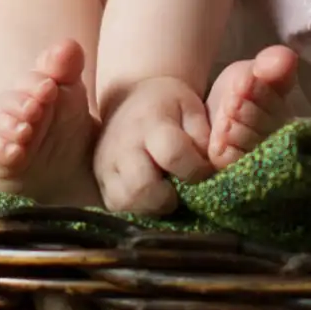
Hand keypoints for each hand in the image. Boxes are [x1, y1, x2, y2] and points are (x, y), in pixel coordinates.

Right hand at [92, 77, 211, 215]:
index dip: (196, 171)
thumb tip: (211, 171)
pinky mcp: (98, 180)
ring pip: (125, 202)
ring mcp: (105, 164)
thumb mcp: (192, 109)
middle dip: (168, 198)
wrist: (130, 100)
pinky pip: (116, 207)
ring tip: (163, 194)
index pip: (173, 154)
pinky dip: (135, 209)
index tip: (204, 172)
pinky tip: (149, 197)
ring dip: (150, 207)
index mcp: (151, 123)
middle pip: (141, 187)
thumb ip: (205, 137)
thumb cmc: (169, 106)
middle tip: (179, 191)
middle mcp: (123, 145)